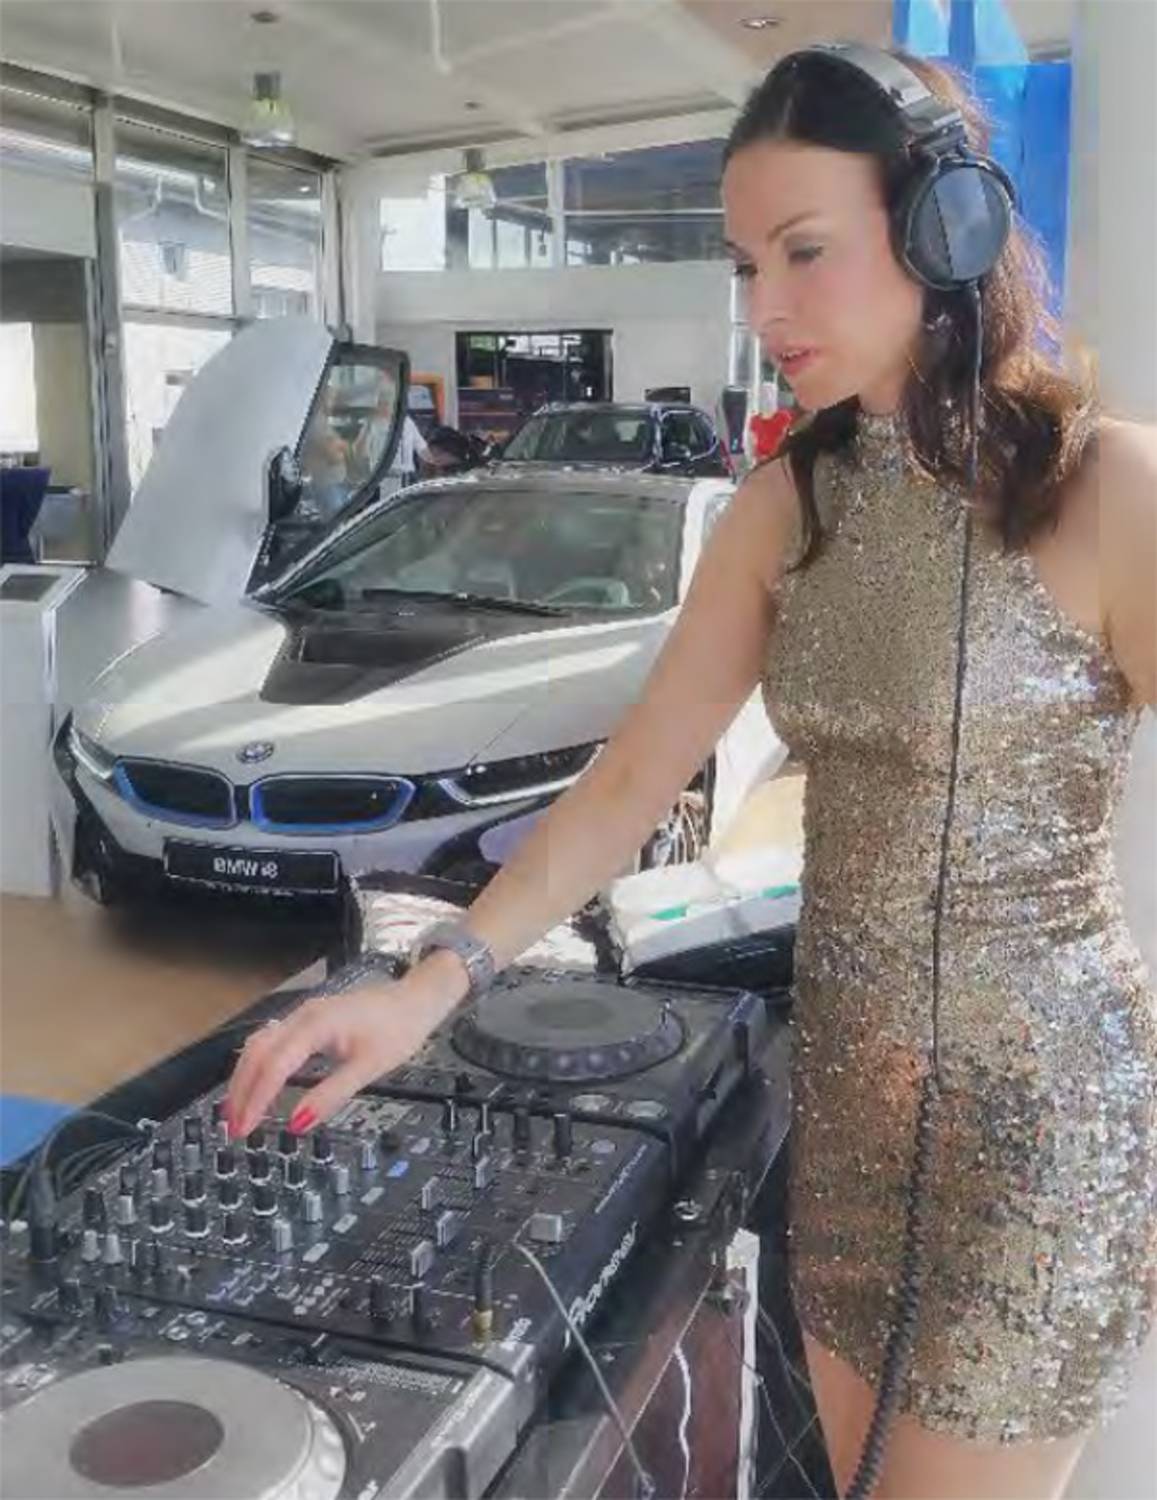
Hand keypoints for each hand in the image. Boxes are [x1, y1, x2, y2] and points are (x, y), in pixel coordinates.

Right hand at [224, 969, 458, 1138]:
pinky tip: (257, 1082)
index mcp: (315, 1025)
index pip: (273, 1065)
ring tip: (237, 1110)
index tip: (243, 1128)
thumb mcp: (369, 1067)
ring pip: (261, 1044)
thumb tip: (297, 1123)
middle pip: (257, 1052)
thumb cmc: (398, 1029)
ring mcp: (304, 1015)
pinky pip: (273, 1040)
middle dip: (241, 1090)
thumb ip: (331, 1095)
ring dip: (245, 1077)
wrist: (416, 999)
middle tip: (233, 1126)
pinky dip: (259, 1064)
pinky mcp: (309, 1019)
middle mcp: (302, 1016)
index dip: (255, 1099)